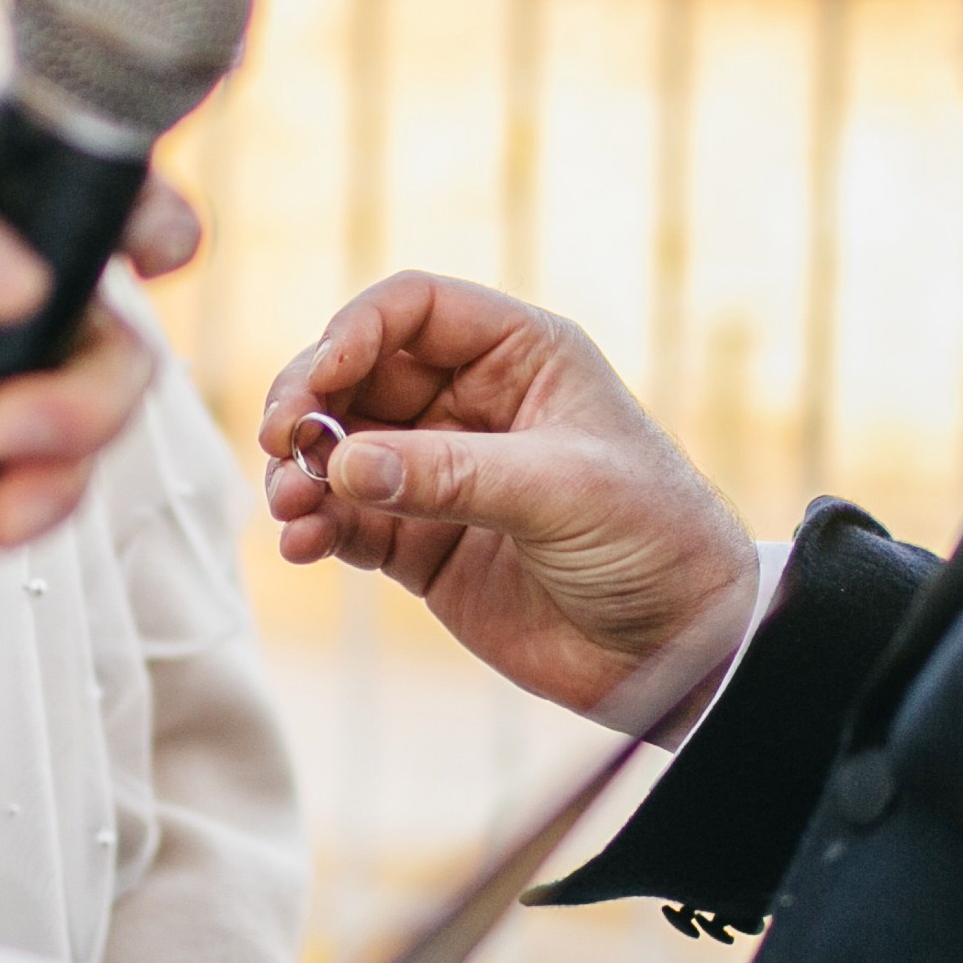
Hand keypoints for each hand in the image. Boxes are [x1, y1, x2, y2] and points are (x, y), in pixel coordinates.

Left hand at [0, 149, 183, 546]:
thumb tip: (23, 278)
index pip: (87, 201)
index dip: (150, 219)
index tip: (166, 254)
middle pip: (109, 339)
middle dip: (93, 395)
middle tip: (7, 430)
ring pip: (87, 425)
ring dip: (68, 463)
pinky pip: (36, 493)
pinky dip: (32, 513)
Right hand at [258, 272, 757, 737]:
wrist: (681, 652)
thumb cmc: (655, 541)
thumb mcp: (561, 491)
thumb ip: (447, 474)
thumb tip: (339, 464)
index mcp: (520, 357)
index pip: (412, 310)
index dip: (353, 332)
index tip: (317, 383)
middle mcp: (471, 404)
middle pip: (355, 374)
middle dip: (308, 405)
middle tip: (281, 445)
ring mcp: (438, 475)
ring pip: (338, 450)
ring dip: (300, 473)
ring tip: (290, 508)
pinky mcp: (419, 544)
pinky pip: (345, 520)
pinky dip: (313, 528)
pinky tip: (302, 546)